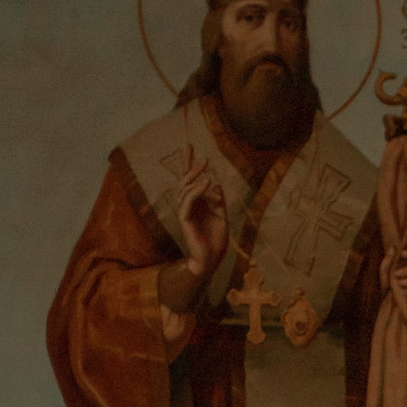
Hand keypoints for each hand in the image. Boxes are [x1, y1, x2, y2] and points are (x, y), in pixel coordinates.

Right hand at [163, 162, 225, 309]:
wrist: (211, 261)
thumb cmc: (215, 241)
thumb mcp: (221, 217)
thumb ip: (218, 201)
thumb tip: (216, 184)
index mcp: (195, 202)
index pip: (189, 179)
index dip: (188, 162)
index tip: (189, 145)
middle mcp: (187, 205)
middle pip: (184, 180)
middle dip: (191, 167)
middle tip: (203, 158)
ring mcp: (185, 212)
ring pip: (184, 189)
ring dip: (195, 177)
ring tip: (206, 170)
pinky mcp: (185, 220)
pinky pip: (188, 201)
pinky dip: (196, 191)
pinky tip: (206, 183)